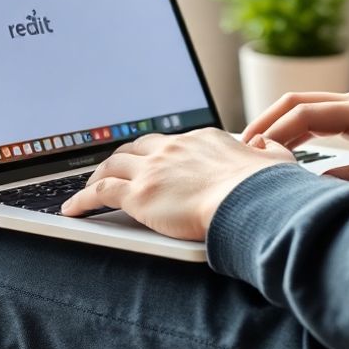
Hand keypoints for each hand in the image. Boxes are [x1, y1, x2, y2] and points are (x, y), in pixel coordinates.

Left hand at [61, 128, 294, 240]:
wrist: (248, 198)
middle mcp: (172, 148)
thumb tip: (269, 148)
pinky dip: (82, 200)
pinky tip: (73, 209)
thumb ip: (269, 152)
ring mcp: (152, 169)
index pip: (169, 142)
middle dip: (120, 158)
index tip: (151, 158)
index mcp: (201, 138)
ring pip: (111, 166)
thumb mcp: (275, 159)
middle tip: (110, 170)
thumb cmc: (265, 186)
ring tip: (87, 189)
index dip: (155, 151)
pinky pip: (99, 193)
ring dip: (96, 177)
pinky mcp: (138, 194)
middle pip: (135, 148)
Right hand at [242, 86, 348, 192]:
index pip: (305, 113)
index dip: (273, 133)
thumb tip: (316, 185)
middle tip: (238, 148)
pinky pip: (327, 112)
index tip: (251, 155)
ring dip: (282, 123)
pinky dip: (302, 125)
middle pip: (299, 101)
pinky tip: (295, 146)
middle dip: (265, 123)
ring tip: (257, 150)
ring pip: (311, 104)